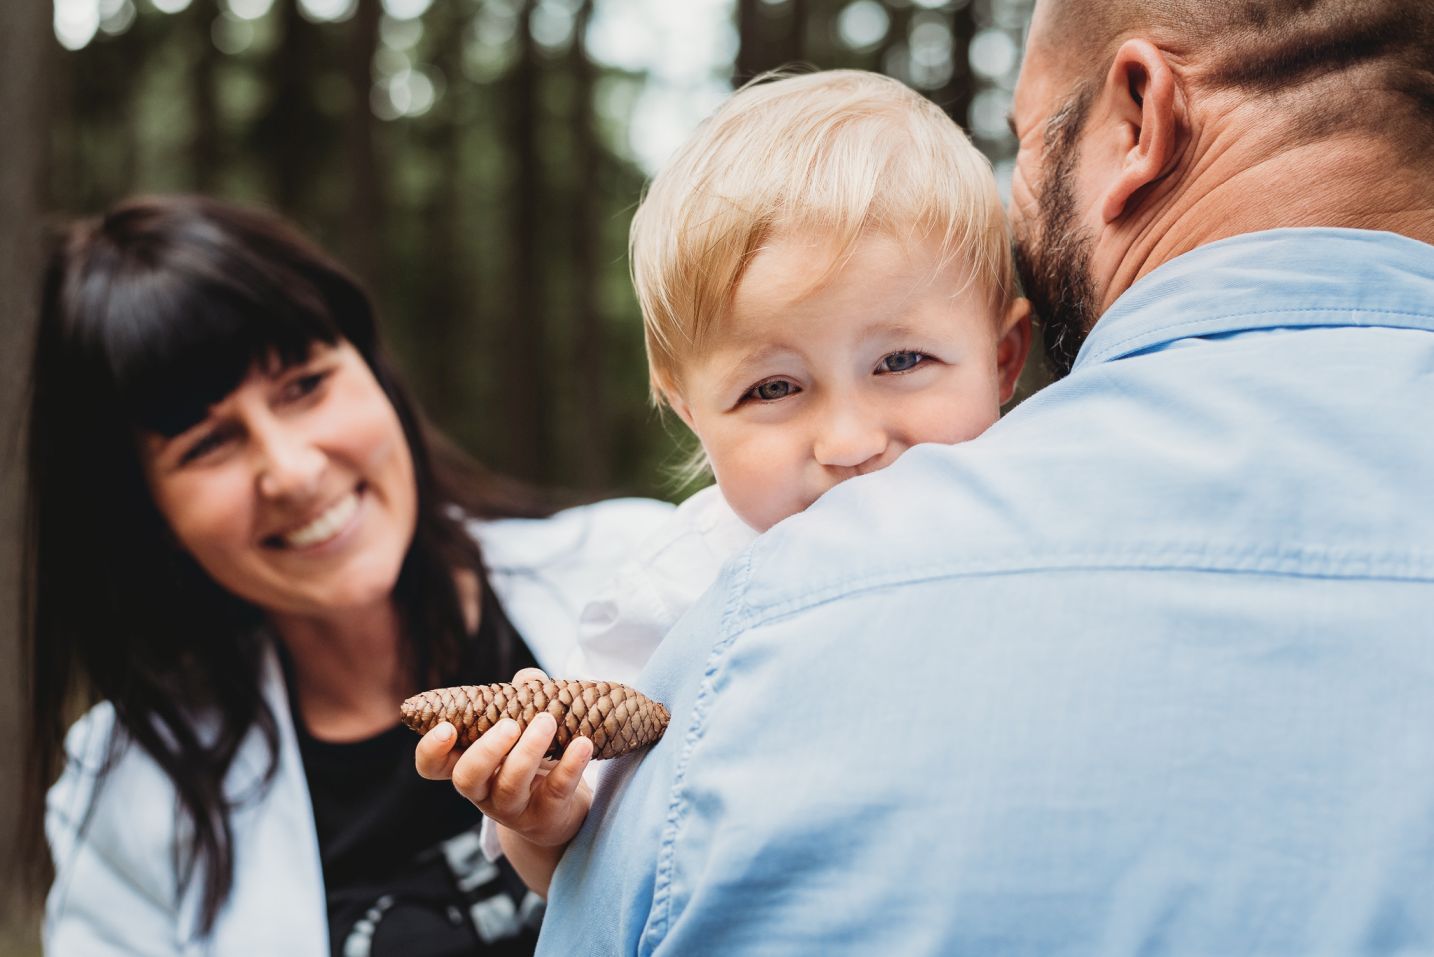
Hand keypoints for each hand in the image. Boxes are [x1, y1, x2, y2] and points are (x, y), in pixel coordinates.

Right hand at [414, 667, 594, 847]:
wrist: (561, 810)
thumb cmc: (531, 760)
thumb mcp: (521, 728)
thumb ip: (521, 698)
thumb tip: (529, 678)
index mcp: (468, 765)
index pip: (432, 767)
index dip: (431, 750)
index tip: (447, 727)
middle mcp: (483, 791)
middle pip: (467, 778)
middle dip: (486, 750)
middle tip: (510, 725)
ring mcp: (512, 808)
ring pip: (510, 785)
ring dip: (529, 751)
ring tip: (547, 721)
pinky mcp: (546, 815)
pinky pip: (556, 791)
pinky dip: (571, 765)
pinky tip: (582, 743)